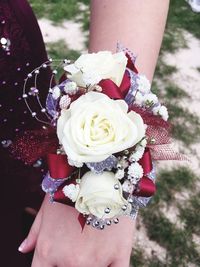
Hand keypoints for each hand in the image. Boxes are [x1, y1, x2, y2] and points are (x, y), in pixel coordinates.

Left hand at [19, 194, 135, 266]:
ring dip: (90, 263)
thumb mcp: (48, 205)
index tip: (56, 260)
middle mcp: (69, 260)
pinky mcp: (119, 254)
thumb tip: (24, 249)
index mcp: (48, 249)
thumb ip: (35, 231)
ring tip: (92, 242)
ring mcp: (95, 260)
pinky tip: (109, 259)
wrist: (101, 169)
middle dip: (69, 262)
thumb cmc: (71, 185)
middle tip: (78, 245)